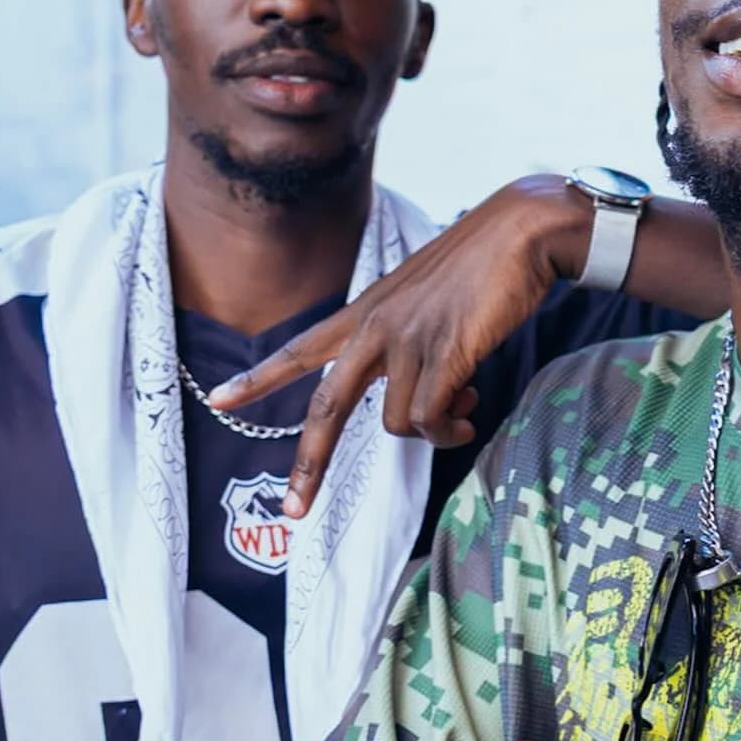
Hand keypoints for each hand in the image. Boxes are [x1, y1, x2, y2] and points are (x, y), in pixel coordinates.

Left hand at [208, 176, 591, 516]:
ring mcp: (408, 339)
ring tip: (463, 413)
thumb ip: (415, 346)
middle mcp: (376, 327)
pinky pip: (430, 418)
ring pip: (396, 423)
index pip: (299, 348)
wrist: (522, 230)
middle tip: (293, 510)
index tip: (218, 400)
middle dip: (308, 464)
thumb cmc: (483, 264)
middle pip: (327, 406)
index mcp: (366, 311)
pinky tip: (470, 414)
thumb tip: (434, 402)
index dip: (258, 378)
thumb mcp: (427, 300)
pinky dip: (449, 429)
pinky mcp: (444, 352)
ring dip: (431, 433)